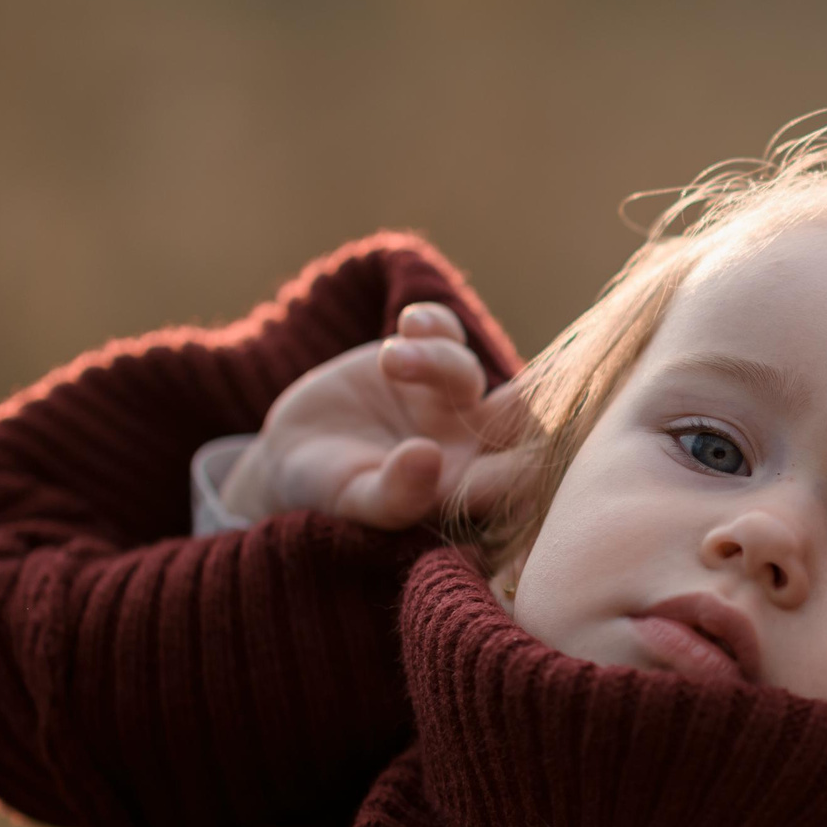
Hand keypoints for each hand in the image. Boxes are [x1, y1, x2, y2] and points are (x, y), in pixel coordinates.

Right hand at [220, 303, 531, 529]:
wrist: (293, 457)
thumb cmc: (328, 494)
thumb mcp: (354, 502)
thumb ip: (395, 494)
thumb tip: (427, 457)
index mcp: (468, 487)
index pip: (520, 477)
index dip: (534, 460)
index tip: (526, 446)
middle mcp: (469, 441)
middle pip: (518, 415)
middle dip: (523, 396)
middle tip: (509, 384)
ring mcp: (447, 397)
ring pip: (466, 370)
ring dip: (436, 359)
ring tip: (390, 360)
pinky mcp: (420, 358)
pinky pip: (442, 331)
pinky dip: (431, 323)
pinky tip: (408, 324)